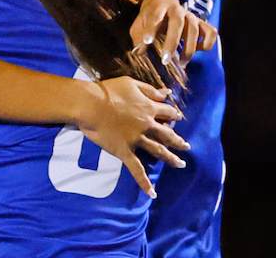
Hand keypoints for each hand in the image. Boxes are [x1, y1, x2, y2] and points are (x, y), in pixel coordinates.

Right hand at [77, 76, 187, 197]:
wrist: (89, 104)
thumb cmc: (107, 91)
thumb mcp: (131, 84)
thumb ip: (150, 90)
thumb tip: (168, 93)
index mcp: (148, 108)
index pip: (167, 112)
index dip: (174, 114)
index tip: (178, 117)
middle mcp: (146, 125)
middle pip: (167, 134)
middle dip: (178, 141)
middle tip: (186, 146)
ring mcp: (136, 139)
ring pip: (158, 150)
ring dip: (170, 158)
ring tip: (180, 164)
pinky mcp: (124, 151)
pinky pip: (136, 169)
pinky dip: (144, 181)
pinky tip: (152, 192)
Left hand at [128, 0, 217, 65]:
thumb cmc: (150, 15)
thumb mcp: (140, 23)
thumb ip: (138, 36)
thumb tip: (139, 52)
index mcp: (160, 7)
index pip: (156, 16)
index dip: (151, 29)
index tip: (147, 42)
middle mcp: (177, 10)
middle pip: (177, 23)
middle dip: (172, 43)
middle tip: (165, 60)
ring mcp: (191, 16)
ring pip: (194, 29)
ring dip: (189, 48)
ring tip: (181, 63)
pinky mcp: (202, 23)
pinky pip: (211, 32)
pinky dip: (207, 43)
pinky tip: (198, 51)